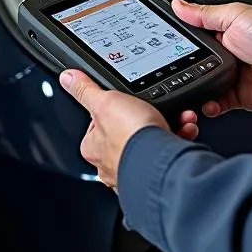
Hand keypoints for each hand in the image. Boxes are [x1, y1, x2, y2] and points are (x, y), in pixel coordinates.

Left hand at [59, 69, 168, 188]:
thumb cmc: (130, 137)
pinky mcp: (158, 174)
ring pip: (152, 143)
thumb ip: (86, 90)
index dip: (117, 106)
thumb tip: (68, 78)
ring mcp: (136, 170)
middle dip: (149, 117)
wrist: (161, 163)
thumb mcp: (106, 102)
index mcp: (94, 147)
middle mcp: (112, 163)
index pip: (100, 122)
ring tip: (177, 117)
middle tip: (158, 109)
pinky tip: (183, 131)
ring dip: (168, 126)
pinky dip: (178, 139)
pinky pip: (169, 153)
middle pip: (130, 131)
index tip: (129, 99)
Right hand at [170, 0, 251, 140]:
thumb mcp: (235, 15)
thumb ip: (204, 14)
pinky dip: (208, 107)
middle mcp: (224, 57)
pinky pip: (215, 106)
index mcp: (221, 34)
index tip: (162, 51)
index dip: (177, 46)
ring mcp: (229, 79)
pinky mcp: (237, 98)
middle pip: (192, 67)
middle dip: (181, 73)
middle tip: (171, 75)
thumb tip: (178, 4)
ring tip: (188, 92)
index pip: (192, 41)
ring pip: (200, 88)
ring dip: (193, 92)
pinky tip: (207, 102)